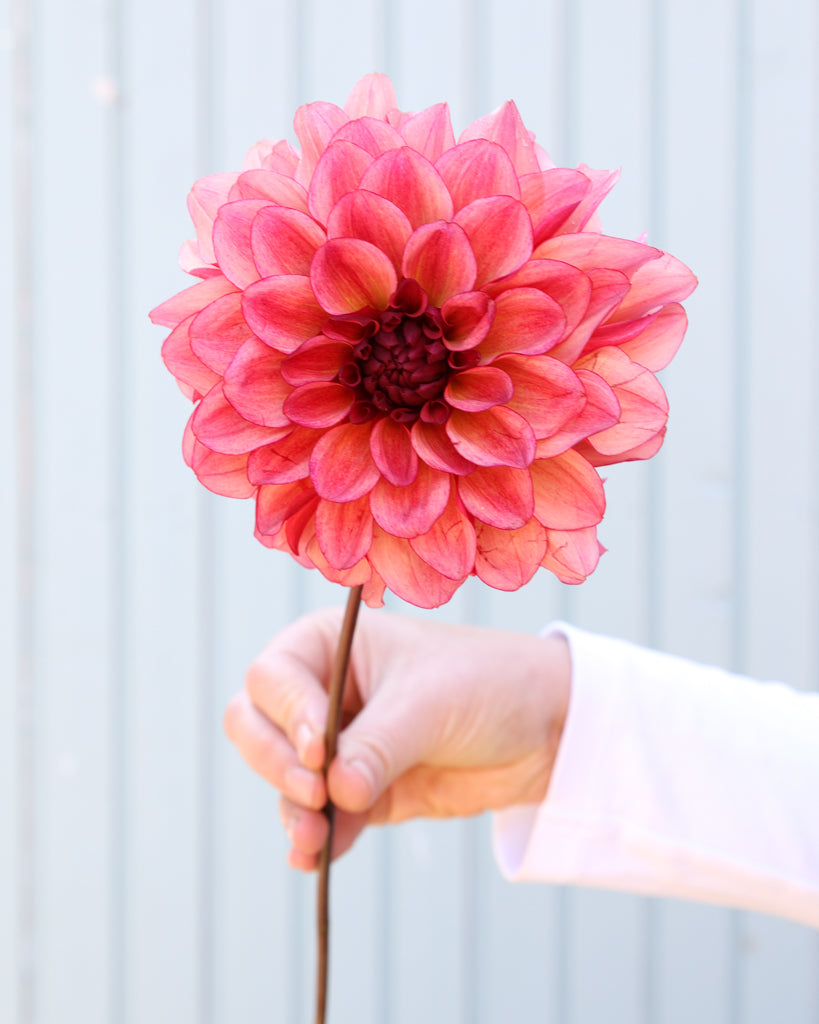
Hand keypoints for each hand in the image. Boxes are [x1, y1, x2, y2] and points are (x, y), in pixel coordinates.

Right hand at [223, 608, 570, 869]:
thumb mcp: (429, 704)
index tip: (317, 752)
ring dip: (294, 810)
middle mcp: (324, 691)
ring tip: (315, 838)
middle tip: (314, 792)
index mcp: (331, 645)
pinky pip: (322, 818)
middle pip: (256, 728)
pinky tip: (317, 859)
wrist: (546, 727)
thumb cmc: (487, 683)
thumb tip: (335, 792)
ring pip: (283, 781)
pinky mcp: (362, 790)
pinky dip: (317, 838)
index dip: (286, 716)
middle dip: (274, 764)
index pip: (273, 679)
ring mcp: (339, 745)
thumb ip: (377, 746)